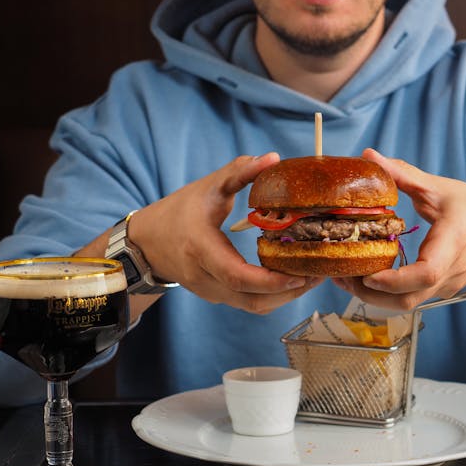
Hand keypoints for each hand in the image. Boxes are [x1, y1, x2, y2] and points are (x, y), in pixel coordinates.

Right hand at [127, 153, 322, 313]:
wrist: (147, 242)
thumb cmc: (178, 211)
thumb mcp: (208, 187)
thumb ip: (239, 173)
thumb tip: (273, 158)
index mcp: (200, 250)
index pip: (237, 276)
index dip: (270, 280)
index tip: (299, 273)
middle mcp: (205, 278)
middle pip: (252, 299)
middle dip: (289, 291)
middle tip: (319, 274)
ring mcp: (211, 292)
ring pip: (254, 307)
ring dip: (286, 297)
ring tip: (313, 277)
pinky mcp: (218, 297)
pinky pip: (250, 303)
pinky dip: (274, 296)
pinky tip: (293, 279)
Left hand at [332, 149, 465, 310]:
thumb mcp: (441, 189)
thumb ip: (404, 174)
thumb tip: (369, 156)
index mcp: (452, 244)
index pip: (426, 272)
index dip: (395, 279)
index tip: (369, 274)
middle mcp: (447, 272)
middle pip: (408, 300)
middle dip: (370, 295)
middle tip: (340, 276)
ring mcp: (443, 286)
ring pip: (405, 305)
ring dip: (372, 297)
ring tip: (344, 278)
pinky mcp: (438, 290)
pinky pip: (408, 299)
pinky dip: (384, 294)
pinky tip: (363, 276)